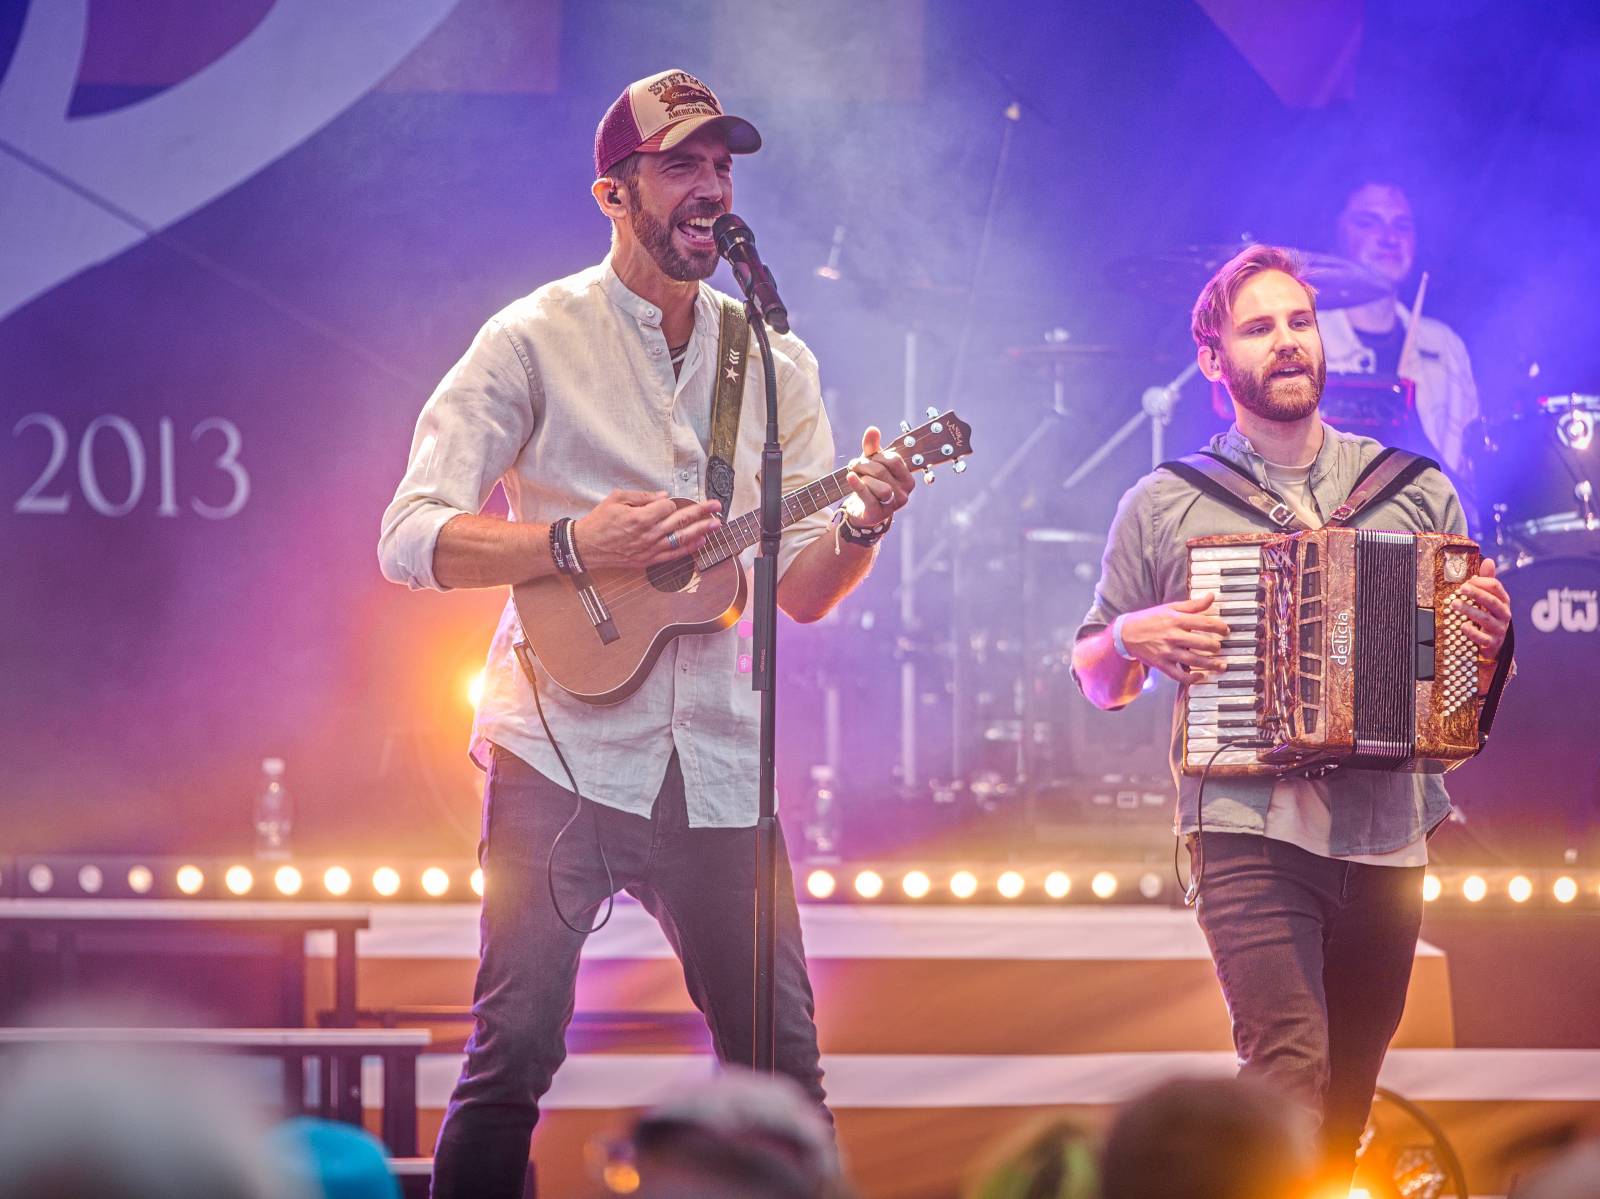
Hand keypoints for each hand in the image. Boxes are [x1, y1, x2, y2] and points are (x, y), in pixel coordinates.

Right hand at [572, 491, 720, 568]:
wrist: (586, 547)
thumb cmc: (599, 522)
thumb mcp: (616, 499)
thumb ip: (641, 497)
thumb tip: (663, 495)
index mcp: (639, 517)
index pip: (667, 506)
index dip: (669, 502)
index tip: (665, 502)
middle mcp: (648, 534)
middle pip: (680, 520)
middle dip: (701, 512)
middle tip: (716, 506)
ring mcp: (649, 549)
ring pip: (681, 538)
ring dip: (700, 530)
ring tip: (716, 524)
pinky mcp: (648, 560)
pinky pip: (673, 555)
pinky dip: (688, 549)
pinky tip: (700, 542)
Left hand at [844, 426, 915, 525]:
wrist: (862, 510)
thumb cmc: (871, 484)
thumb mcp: (871, 464)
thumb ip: (872, 447)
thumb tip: (872, 429)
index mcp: (907, 479)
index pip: (894, 460)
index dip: (877, 455)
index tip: (864, 457)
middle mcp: (904, 493)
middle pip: (883, 471)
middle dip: (864, 465)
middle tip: (853, 465)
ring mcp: (893, 505)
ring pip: (881, 487)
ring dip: (863, 477)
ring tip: (854, 476)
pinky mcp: (878, 514)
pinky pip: (869, 497)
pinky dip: (858, 486)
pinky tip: (850, 477)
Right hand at [1118, 593, 1232, 682]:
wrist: (1126, 633)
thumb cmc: (1150, 619)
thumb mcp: (1170, 608)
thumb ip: (1192, 605)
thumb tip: (1211, 597)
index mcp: (1175, 620)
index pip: (1204, 623)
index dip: (1219, 627)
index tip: (1226, 630)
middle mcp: (1172, 636)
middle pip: (1201, 643)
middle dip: (1216, 646)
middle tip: (1221, 646)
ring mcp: (1167, 652)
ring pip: (1194, 661)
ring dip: (1210, 664)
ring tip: (1221, 665)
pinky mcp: (1161, 664)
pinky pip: (1179, 675)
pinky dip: (1192, 678)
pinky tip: (1202, 676)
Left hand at [1455, 557, 1511, 657]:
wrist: (1494, 644)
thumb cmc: (1489, 616)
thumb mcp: (1489, 599)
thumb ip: (1487, 581)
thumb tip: (1488, 560)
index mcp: (1502, 601)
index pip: (1496, 587)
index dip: (1481, 582)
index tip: (1466, 581)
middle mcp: (1503, 614)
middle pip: (1492, 601)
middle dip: (1477, 594)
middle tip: (1461, 588)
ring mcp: (1499, 629)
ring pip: (1486, 619)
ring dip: (1470, 610)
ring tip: (1455, 604)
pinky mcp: (1492, 643)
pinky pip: (1483, 638)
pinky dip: (1473, 632)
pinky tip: (1462, 626)